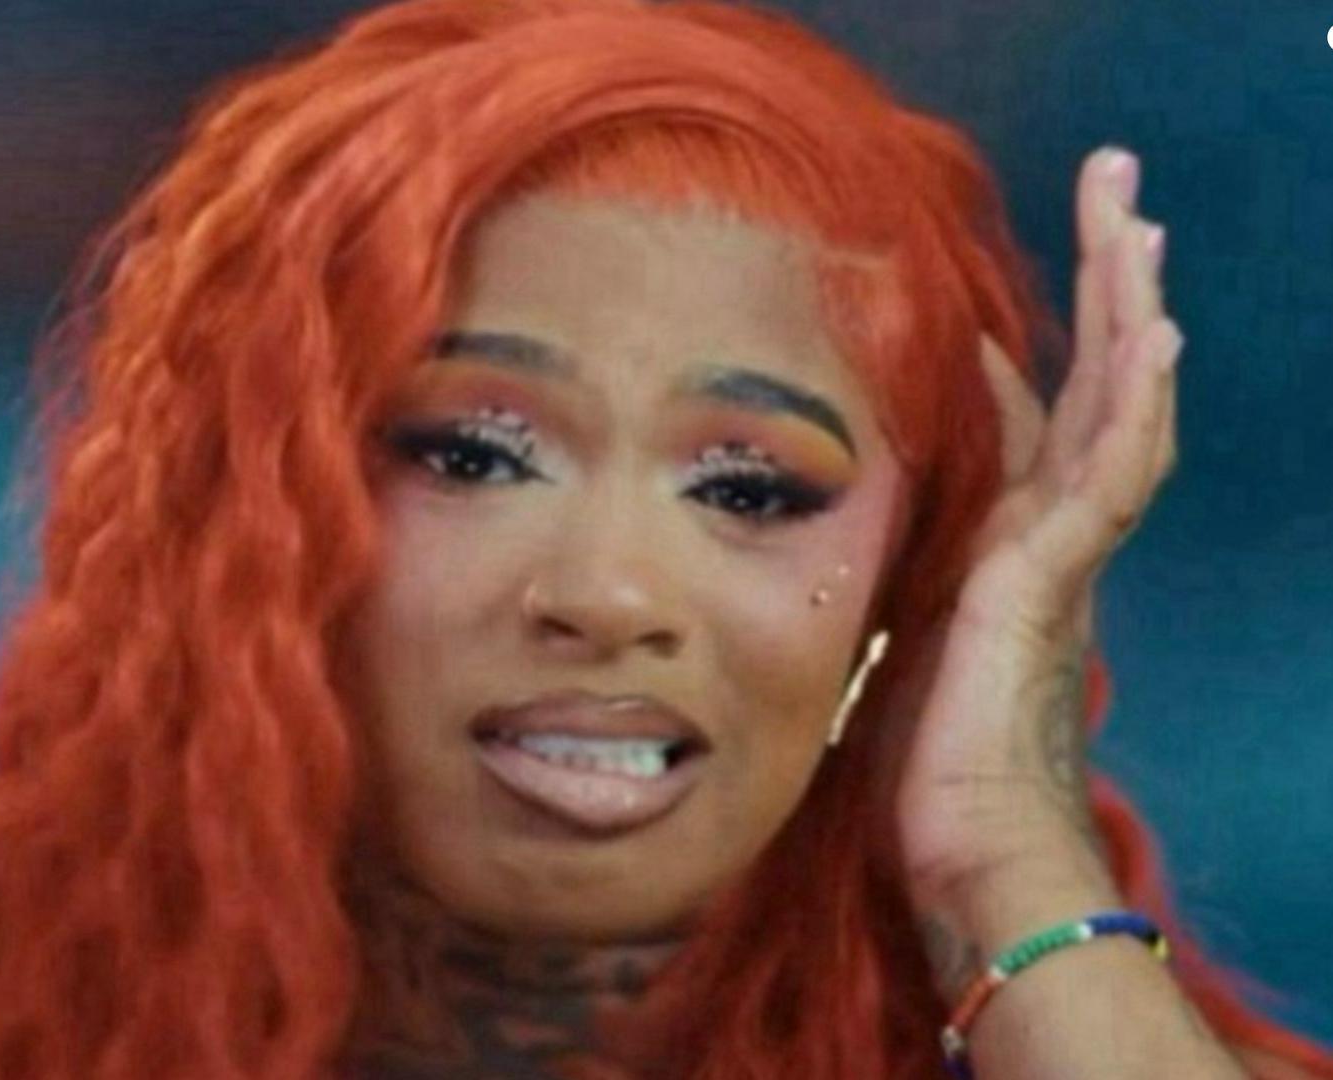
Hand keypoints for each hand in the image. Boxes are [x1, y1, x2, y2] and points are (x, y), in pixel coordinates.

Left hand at [889, 146, 1182, 906]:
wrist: (969, 854)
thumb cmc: (924, 773)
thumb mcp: (888, 645)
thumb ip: (889, 586)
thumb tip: (840, 553)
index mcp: (1004, 554)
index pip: (1023, 431)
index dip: (1012, 362)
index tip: (978, 308)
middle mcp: (1046, 543)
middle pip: (1093, 393)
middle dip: (1104, 296)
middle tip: (1113, 197)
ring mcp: (1061, 559)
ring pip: (1116, 411)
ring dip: (1128, 315)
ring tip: (1135, 223)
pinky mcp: (1056, 584)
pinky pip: (1111, 478)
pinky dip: (1137, 405)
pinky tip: (1154, 336)